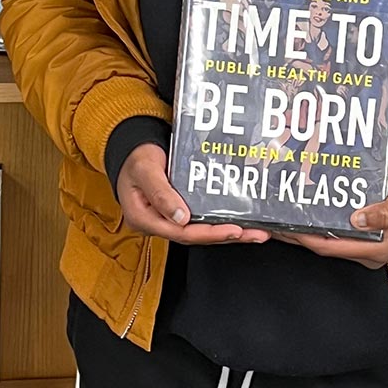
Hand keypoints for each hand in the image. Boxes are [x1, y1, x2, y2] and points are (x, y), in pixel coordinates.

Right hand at [116, 144, 269, 244]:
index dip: (208, 233)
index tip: (232, 230)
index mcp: (145, 218)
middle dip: (226, 236)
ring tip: (255, 232)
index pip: (181, 233)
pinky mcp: (178, 212)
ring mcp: (168, 219)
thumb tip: (181, 217)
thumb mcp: (145, 170)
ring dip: (228, 233)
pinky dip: (220, 222)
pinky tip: (240, 223)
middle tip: (254, 234)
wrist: (133, 150)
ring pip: (200, 231)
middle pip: (195, 236)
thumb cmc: (136, 158)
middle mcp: (158, 224)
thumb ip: (161, 193)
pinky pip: (201, 221)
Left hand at [274, 178, 387, 268]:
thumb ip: (386, 212)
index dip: (303, 237)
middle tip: (272, 219)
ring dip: (305, 229)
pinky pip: (336, 236)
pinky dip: (319, 226)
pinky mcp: (366, 241)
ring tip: (282, 214)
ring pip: (327, 242)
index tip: (283, 226)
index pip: (329, 247)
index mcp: (376, 250)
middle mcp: (368, 254)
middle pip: (323, 246)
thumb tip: (358, 218)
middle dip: (297, 234)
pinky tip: (306, 212)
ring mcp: (366, 249)